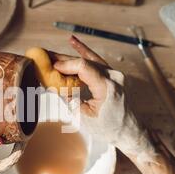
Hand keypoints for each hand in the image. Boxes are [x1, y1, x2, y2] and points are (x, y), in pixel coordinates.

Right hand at [52, 36, 154, 161]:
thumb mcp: (85, 116)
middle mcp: (114, 76)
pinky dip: (85, 53)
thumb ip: (71, 98)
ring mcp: (115, 74)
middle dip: (64, 59)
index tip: (52, 67)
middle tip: (46, 56)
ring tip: (53, 52)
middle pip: (85, 61)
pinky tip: (73, 42)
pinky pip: (97, 61)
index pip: (84, 67)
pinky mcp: (114, 76)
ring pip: (90, 60)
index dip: (66, 65)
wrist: (128, 131)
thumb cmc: (108, 127)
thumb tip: (55, 86)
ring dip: (71, 56)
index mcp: (107, 87)